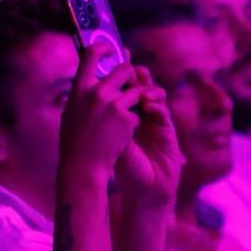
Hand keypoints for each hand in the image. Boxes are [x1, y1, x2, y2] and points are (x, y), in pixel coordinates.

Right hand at [60, 45, 142, 177]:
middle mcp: (96, 93)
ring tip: (120, 119)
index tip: (112, 47)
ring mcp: (113, 105)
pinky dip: (132, 123)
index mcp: (79, 89)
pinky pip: (136, 113)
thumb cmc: (75, 141)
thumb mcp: (73, 111)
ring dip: (133, 102)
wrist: (84, 166)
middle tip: (129, 84)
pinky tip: (120, 134)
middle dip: (130, 77)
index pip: (91, 55)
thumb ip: (84, 93)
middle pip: (124, 70)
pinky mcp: (127, 118)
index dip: (104, 47)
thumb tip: (94, 75)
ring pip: (135, 92)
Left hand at [114, 66, 183, 210]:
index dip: (120, 74)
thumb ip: (102, 121)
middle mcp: (141, 113)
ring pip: (155, 95)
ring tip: (140, 86)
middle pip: (140, 86)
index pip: (123, 88)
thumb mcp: (110, 141)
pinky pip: (163, 113)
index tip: (113, 60)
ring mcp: (155, 120)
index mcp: (124, 113)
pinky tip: (149, 107)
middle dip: (136, 74)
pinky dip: (156, 107)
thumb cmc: (125, 167)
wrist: (145, 189)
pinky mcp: (167, 130)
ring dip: (148, 88)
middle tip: (130, 66)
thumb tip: (83, 100)